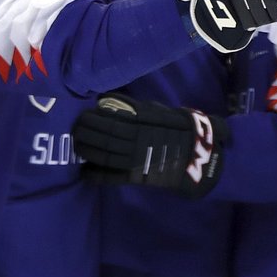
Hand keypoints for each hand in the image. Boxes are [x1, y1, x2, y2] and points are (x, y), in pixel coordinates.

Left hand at [74, 93, 227, 197]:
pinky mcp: (139, 177)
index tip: (85, 111)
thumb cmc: (183, 131)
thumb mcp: (165, 113)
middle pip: (107, 136)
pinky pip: (114, 177)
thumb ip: (140, 108)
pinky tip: (85, 172)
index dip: (97, 117)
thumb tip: (111, 99)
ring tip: (77, 143)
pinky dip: (98, 176)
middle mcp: (141, 142)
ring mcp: (139, 160)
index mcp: (147, 125)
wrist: (201, 159)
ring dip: (88, 149)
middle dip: (88, 131)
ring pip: (107, 155)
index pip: (115, 119)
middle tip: (75, 125)